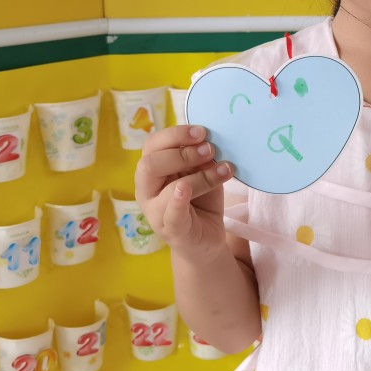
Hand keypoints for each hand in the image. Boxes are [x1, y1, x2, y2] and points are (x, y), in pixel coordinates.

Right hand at [134, 125, 232, 261]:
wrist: (206, 239)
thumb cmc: (201, 200)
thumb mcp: (202, 172)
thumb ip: (201, 157)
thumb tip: (209, 139)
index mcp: (153, 171)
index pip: (153, 145)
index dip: (176, 134)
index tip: (202, 131)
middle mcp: (148, 190)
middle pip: (150, 163)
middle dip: (183, 152)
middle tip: (210, 150)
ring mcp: (156, 213)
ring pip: (168, 188)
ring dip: (198, 175)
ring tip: (223, 168)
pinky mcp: (173, 231)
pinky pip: (171, 215)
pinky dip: (178, 200)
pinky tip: (186, 188)